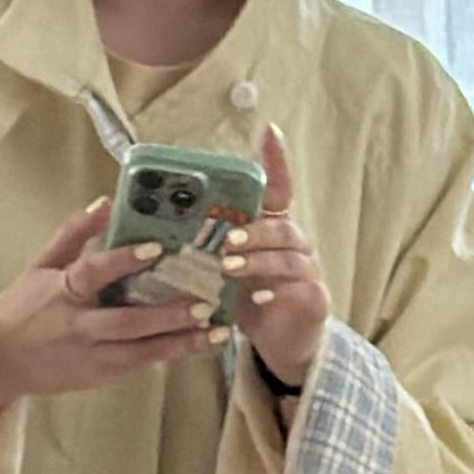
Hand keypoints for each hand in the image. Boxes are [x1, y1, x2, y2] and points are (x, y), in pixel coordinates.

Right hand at [0, 199, 231, 431]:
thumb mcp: (40, 265)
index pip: (94, 273)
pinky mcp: (101, 375)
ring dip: (179, 341)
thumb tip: (104, 202)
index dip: (123, 260)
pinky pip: (140, 364)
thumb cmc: (23, 307)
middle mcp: (80, 327)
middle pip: (128, 322)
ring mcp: (93, 356)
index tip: (154, 248)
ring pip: (142, 351)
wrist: (1, 360)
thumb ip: (72, 234)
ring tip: (213, 331)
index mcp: (62, 292)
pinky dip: (168, 354)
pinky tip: (195, 344)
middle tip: (204, 303)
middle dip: (168, 315)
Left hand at [220, 124, 329, 391]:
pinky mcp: (314, 299)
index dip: (277, 160)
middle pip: (281, 224)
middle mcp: (296, 243)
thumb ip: (208, 248)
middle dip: (254, 230)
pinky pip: (298, 289)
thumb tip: (160, 230)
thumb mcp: (227, 270)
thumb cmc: (251, 300)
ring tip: (230, 268)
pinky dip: (276, 293)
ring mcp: (308, 270)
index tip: (269, 131)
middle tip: (227, 239)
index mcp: (274, 227)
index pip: (280, 187)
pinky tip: (258, 299)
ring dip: (258, 260)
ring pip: (288, 256)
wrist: (283, 343)